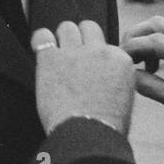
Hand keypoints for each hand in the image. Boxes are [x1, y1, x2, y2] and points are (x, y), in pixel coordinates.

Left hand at [32, 20, 135, 135]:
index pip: (108, 45)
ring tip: (56, 53)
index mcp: (121, 61)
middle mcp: (100, 51)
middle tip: (73, 54)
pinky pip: (42, 36)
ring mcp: (75, 52)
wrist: (88, 136)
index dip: (96, 56)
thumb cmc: (105, 128)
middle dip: (81, 38)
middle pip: (89, 27)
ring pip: (67, 27)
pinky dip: (40, 40)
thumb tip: (104, 80)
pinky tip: (40, 48)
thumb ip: (115, 81)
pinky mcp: (51, 58)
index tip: (90, 68)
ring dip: (61, 38)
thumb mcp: (124, 100)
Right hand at [121, 16, 163, 136]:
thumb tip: (127, 75)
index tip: (118, 60)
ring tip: (140, 64)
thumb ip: (149, 86)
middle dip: (135, 37)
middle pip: (155, 23)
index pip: (153, 40)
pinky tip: (153, 66)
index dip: (131, 48)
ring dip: (145, 39)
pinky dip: (155, 43)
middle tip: (125, 58)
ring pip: (161, 25)